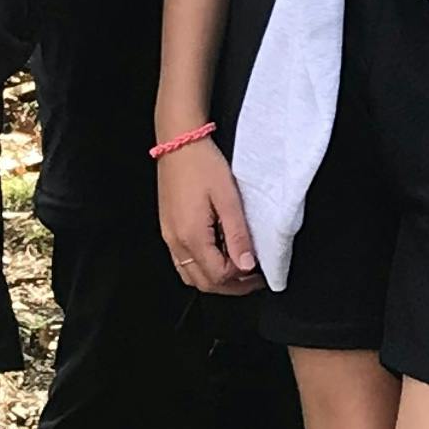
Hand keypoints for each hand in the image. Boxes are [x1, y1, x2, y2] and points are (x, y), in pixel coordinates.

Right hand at [158, 137, 261, 293]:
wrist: (178, 143)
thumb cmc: (203, 164)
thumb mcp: (228, 198)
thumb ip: (237, 234)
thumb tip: (247, 266)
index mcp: (191, 235)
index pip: (219, 275)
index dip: (242, 280)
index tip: (261, 273)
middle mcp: (176, 242)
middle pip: (204, 282)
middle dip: (231, 286)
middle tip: (254, 278)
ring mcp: (169, 237)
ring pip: (191, 276)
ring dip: (216, 280)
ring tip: (238, 269)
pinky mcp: (168, 230)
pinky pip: (183, 263)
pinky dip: (201, 268)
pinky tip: (217, 256)